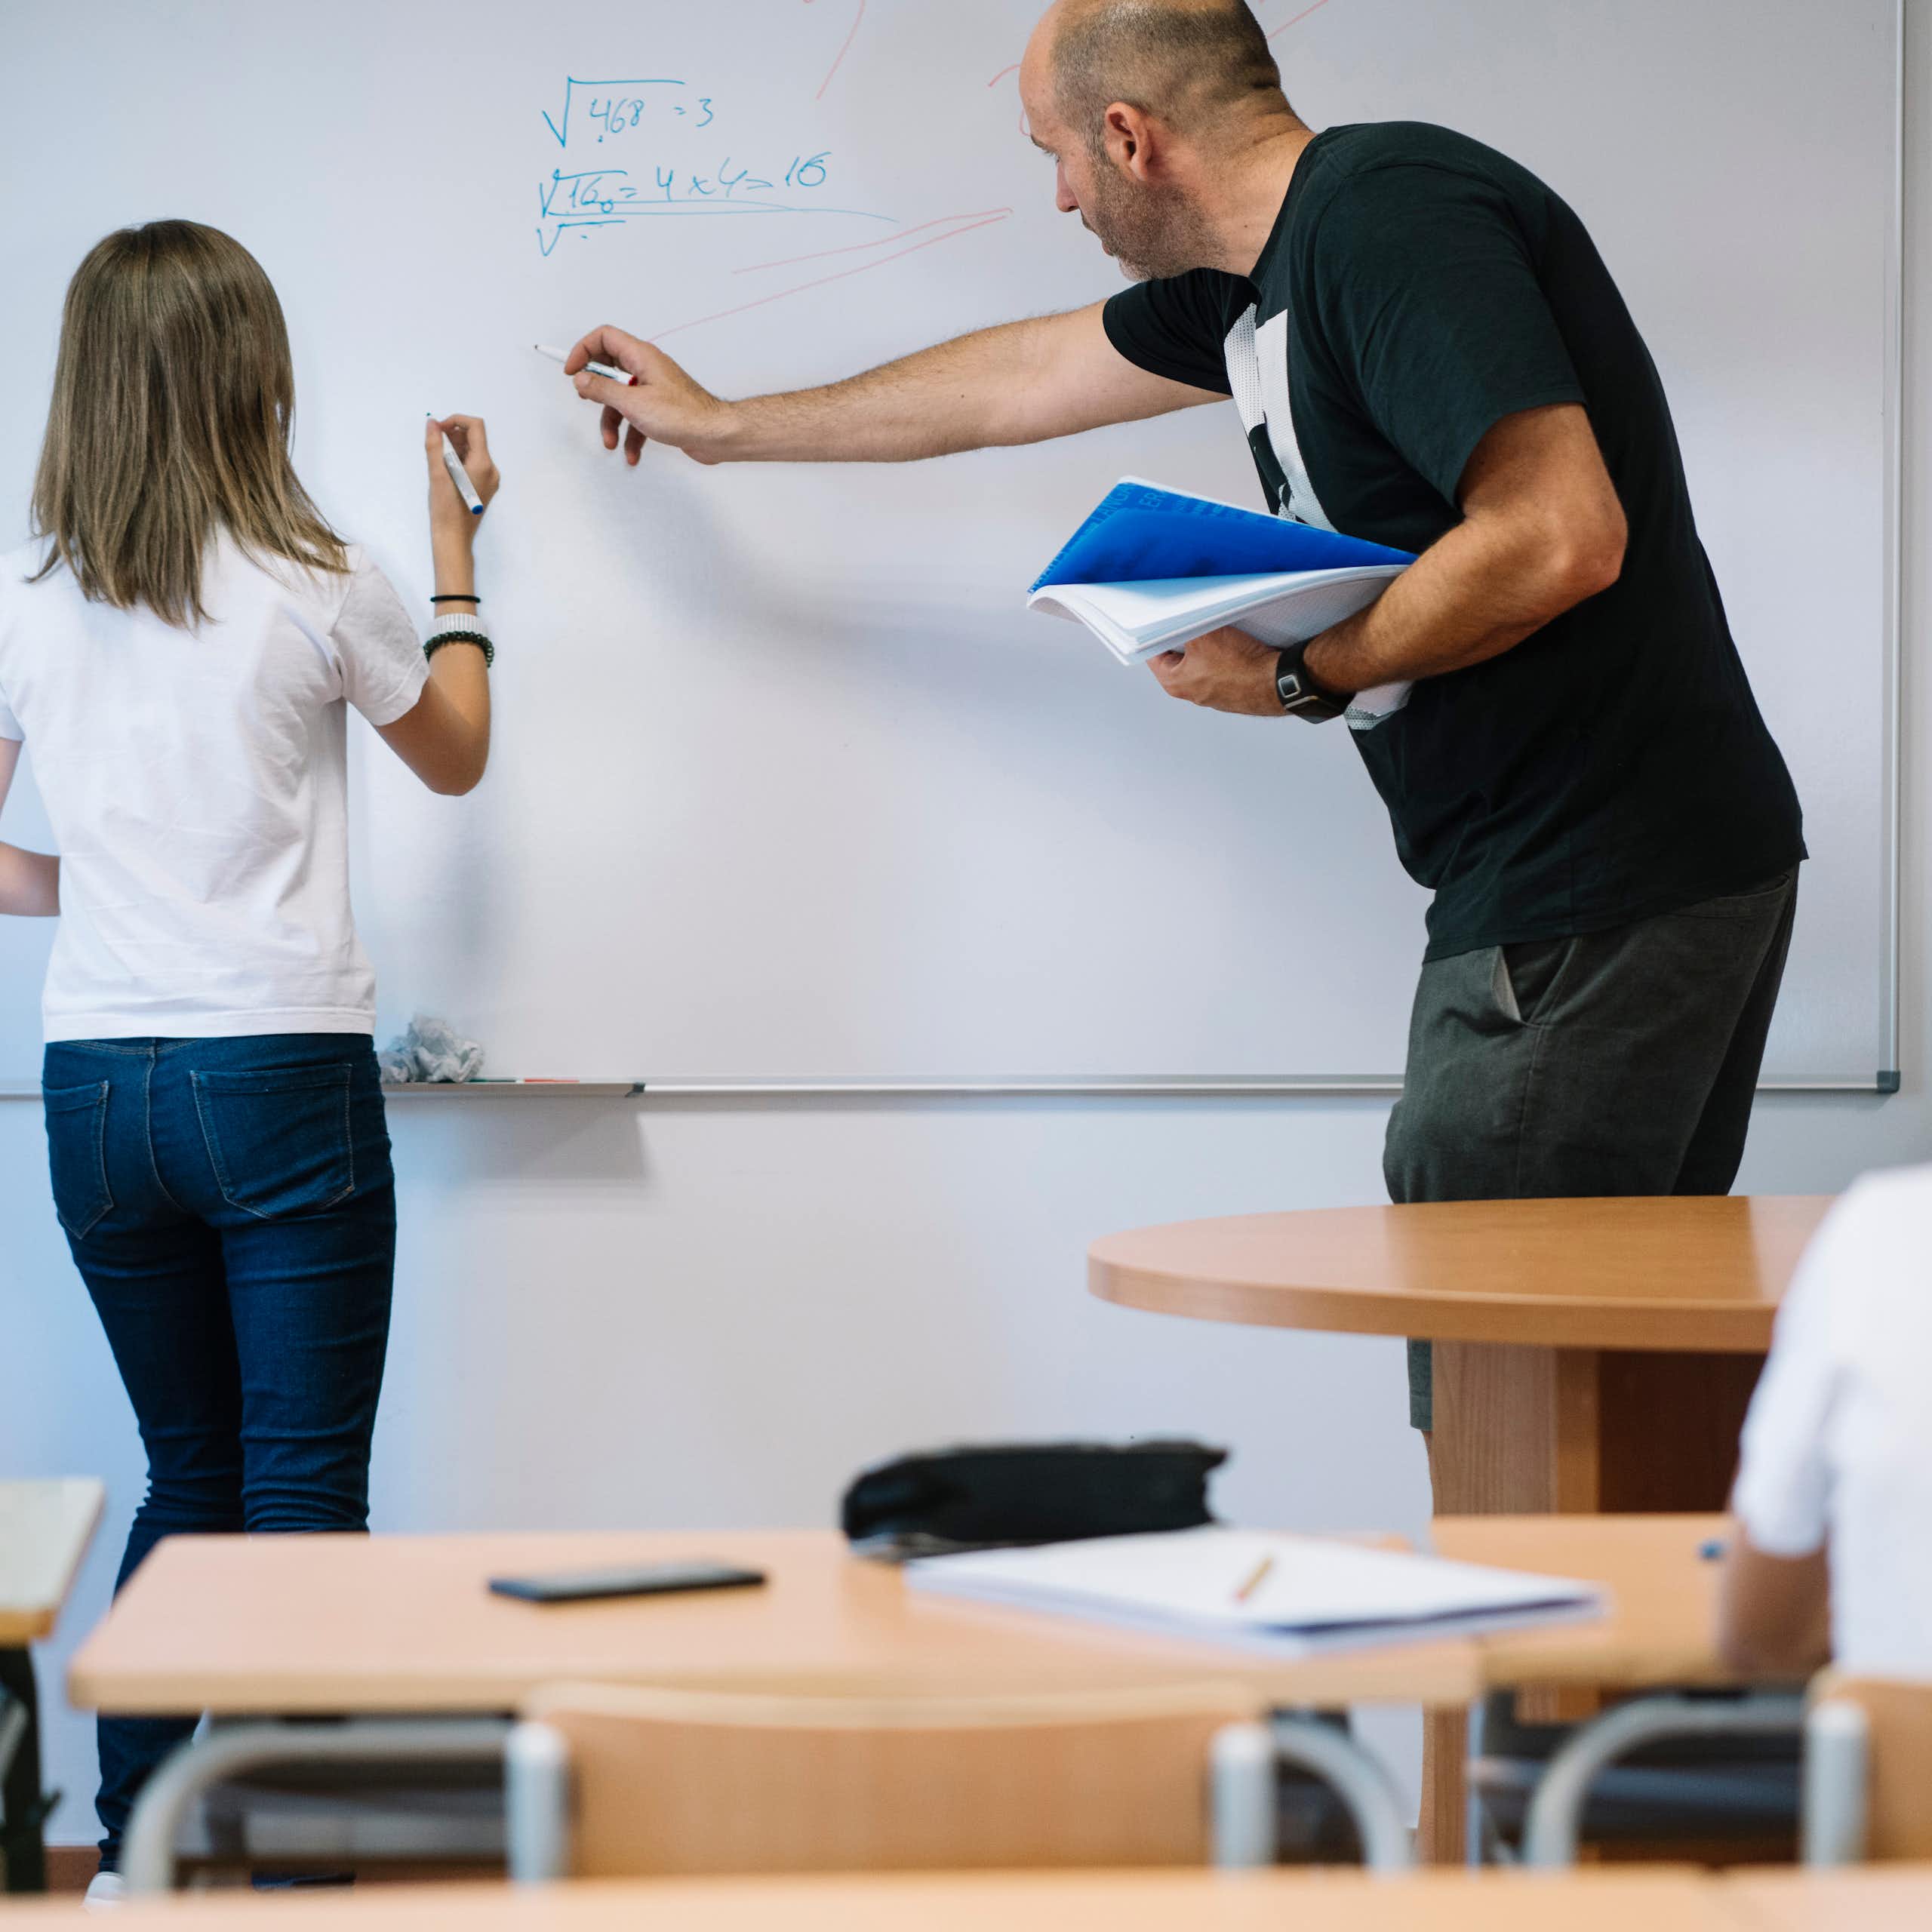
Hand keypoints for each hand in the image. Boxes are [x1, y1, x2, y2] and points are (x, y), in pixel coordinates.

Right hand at [426, 414, 499, 545]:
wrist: (454, 537)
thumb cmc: (446, 509)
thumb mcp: (437, 474)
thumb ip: (434, 445)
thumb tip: (432, 423)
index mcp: (484, 464)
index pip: (476, 427)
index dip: (456, 421)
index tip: (439, 429)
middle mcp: (491, 470)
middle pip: (475, 438)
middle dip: (454, 434)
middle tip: (435, 444)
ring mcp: (490, 479)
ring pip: (474, 450)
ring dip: (455, 446)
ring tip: (438, 457)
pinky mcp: (485, 486)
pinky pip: (474, 463)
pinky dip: (460, 458)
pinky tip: (446, 467)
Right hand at [564, 325, 733, 466]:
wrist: (716, 436)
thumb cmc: (684, 415)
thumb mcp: (633, 403)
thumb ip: (603, 389)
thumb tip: (581, 379)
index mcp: (641, 356)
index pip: (604, 337)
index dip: (584, 350)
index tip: (572, 371)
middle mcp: (647, 368)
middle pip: (609, 369)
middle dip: (597, 390)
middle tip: (588, 400)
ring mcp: (654, 389)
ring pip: (621, 399)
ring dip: (612, 422)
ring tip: (611, 443)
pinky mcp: (660, 409)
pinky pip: (636, 417)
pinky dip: (630, 435)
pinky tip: (631, 454)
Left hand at [1147, 626, 1283, 714]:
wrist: (1275, 681)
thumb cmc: (1239, 666)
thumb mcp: (1203, 634)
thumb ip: (1183, 626)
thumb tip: (1175, 619)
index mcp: (1173, 683)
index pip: (1154, 653)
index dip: (1158, 633)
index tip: (1164, 620)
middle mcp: (1190, 691)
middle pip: (1178, 655)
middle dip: (1185, 637)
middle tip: (1193, 622)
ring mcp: (1211, 692)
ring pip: (1201, 659)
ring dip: (1206, 644)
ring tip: (1216, 632)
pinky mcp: (1230, 689)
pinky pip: (1220, 666)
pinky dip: (1223, 654)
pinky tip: (1232, 644)